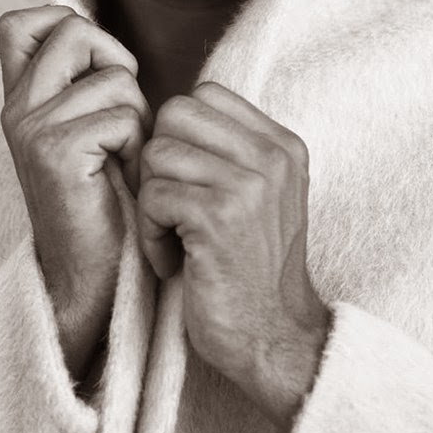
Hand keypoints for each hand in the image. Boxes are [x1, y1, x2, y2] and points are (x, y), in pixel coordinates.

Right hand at [0, 5, 151, 380]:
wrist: (88, 277)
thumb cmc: (103, 199)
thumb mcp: (84, 129)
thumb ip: (79, 82)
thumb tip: (99, 35)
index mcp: (19, 98)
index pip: (20, 21)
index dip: (65, 23)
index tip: (94, 67)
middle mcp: (16, 107)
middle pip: (75, 30)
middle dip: (116, 63)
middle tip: (121, 115)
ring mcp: (30, 128)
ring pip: (113, 78)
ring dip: (137, 116)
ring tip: (123, 157)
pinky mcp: (54, 154)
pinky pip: (121, 118)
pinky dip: (138, 147)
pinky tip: (127, 178)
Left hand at [137, 82, 329, 432]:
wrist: (273, 338)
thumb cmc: (250, 267)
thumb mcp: (259, 196)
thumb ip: (229, 149)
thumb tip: (169, 113)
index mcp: (282, 145)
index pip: (205, 94)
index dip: (179, 133)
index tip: (186, 179)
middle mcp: (271, 156)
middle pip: (175, 113)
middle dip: (158, 159)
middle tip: (170, 205)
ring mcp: (248, 184)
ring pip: (157, 154)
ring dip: (151, 201)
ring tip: (173, 237)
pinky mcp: (219, 217)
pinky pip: (153, 195)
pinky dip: (150, 232)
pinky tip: (172, 260)